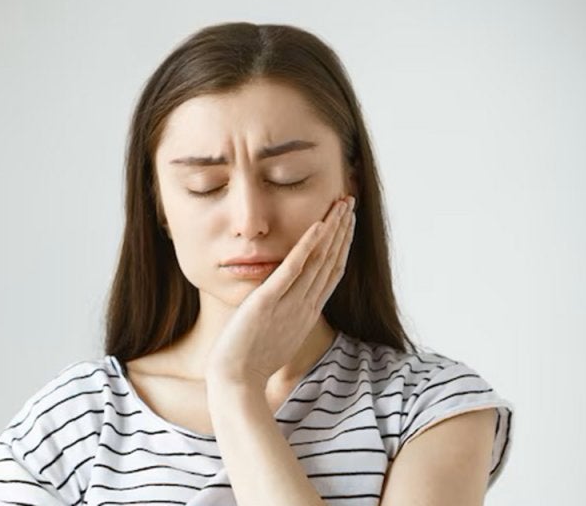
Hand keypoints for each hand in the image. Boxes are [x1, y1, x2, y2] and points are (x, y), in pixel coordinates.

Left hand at [205, 195, 356, 388]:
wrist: (235, 382)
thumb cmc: (249, 364)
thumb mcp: (274, 336)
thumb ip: (283, 316)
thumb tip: (282, 305)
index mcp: (306, 313)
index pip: (331, 273)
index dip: (342, 246)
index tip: (347, 224)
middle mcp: (304, 306)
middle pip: (331, 261)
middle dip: (342, 230)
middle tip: (350, 203)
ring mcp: (289, 304)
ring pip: (319, 261)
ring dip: (332, 231)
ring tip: (341, 205)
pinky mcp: (268, 302)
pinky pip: (292, 270)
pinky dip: (307, 247)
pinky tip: (318, 226)